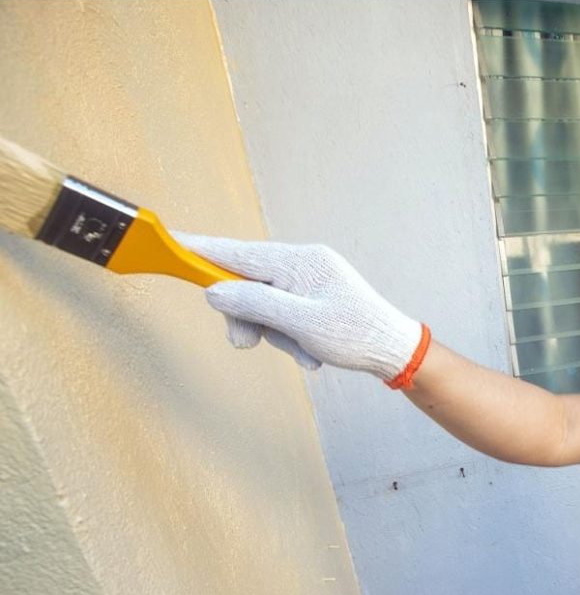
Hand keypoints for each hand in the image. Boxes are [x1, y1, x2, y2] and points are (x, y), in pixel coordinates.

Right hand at [178, 234, 428, 386]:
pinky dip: (289, 336)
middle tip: (249, 343)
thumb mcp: (300, 323)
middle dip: (246, 316)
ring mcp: (308, 279)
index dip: (199, 250)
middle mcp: (302, 263)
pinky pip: (283, 313)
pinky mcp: (313, 295)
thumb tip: (216, 292)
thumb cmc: (356, 334)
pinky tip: (311, 353)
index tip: (169, 241)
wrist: (394, 349)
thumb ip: (255, 305)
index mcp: (299, 261)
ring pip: (264, 303)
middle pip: (246, 282)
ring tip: (304, 353)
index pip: (237, 253)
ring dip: (275, 333)